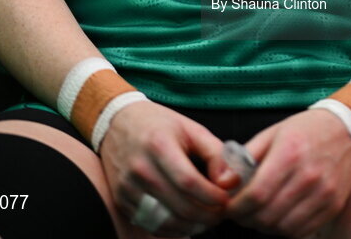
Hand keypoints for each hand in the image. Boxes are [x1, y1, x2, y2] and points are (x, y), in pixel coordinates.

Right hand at [100, 100, 230, 236]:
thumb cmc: (159, 124)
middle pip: (179, 206)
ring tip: (207, 219)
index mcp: (159, 145)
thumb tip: (232, 181)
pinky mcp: (122, 200)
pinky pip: (151, 225)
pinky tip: (187, 222)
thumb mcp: (191, 128)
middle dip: (207, 216)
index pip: (189, 182)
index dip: (212, 196)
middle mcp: (140, 168)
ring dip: (192, 226)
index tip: (226, 199)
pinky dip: (173, 229)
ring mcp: (128, 187)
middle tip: (221, 213)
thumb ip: (215, 153)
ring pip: (166, 221)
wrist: (118, 123)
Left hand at [210, 109, 350, 237]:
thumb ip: (245, 157)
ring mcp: (323, 193)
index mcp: (289, 153)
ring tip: (258, 214)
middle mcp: (308, 176)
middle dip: (247, 218)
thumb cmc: (305, 129)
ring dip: (264, 226)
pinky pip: (302, 230)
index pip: (256, 194)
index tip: (228, 207)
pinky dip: (285, 229)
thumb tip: (222, 180)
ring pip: (283, 227)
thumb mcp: (272, 133)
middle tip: (240, 212)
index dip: (237, 207)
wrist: (345, 130)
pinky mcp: (333, 206)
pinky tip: (279, 216)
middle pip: (268, 215)